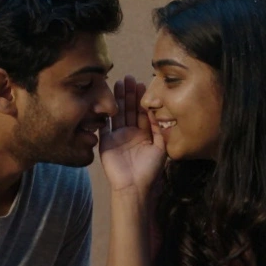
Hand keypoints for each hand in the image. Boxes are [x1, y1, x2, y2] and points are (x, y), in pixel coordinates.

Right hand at [99, 75, 165, 196]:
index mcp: (144, 134)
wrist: (134, 187)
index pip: (142, 112)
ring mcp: (117, 137)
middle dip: (129, 94)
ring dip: (117, 99)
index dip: (141, 98)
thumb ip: (159, 129)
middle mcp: (130, 133)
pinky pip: (104, 125)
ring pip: (117, 113)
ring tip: (118, 83)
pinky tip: (105, 100)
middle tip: (129, 78)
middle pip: (129, 109)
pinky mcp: (106, 142)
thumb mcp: (161, 148)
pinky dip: (105, 113)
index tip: (142, 83)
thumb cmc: (150, 170)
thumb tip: (157, 111)